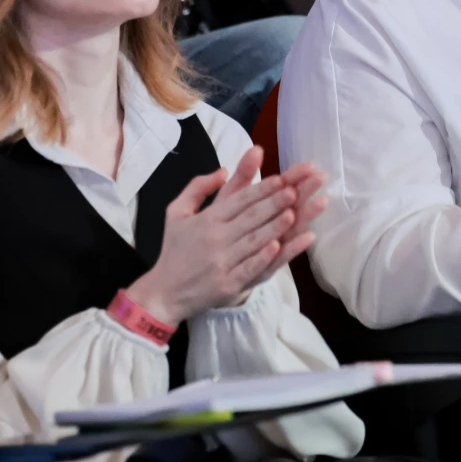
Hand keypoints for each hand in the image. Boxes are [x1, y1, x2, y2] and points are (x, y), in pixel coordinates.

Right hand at [126, 146, 318, 324]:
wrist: (165, 292)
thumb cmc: (175, 248)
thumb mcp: (176, 212)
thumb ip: (197, 187)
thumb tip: (223, 169)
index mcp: (206, 220)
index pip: (238, 201)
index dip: (260, 190)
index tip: (281, 179)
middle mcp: (214, 239)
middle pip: (249, 218)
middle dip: (274, 203)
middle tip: (295, 191)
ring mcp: (221, 263)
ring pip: (253, 242)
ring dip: (274, 227)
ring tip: (294, 214)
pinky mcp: (228, 284)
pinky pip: (249, 268)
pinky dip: (263, 258)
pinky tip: (278, 247)